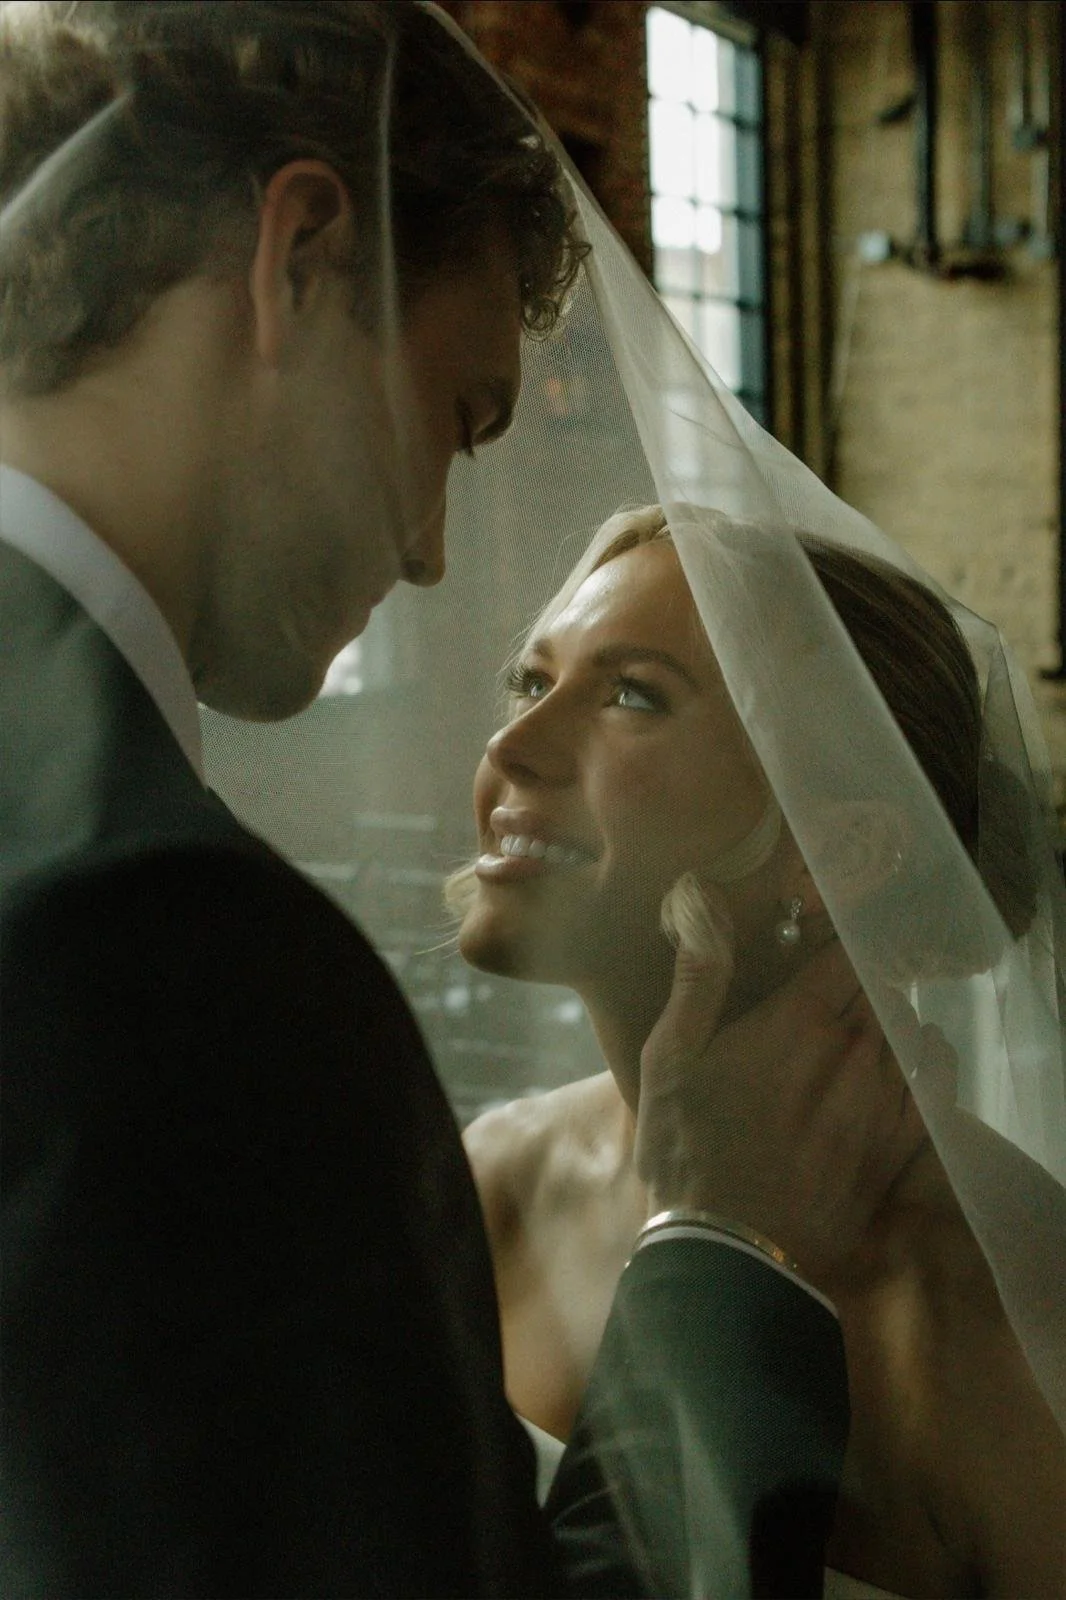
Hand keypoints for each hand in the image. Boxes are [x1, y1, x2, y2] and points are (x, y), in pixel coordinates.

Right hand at [634, 902, 928, 1286]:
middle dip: (857, 982)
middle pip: (878, 989)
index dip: (835, 942)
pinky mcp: (900, 1146)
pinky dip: (931, 1059)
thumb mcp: (671, 1059)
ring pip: (908, 1030)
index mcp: (798, 1022)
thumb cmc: (688, 1150)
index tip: (819, 947)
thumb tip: (700, 901)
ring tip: (864, 1025)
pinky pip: (938, 1083)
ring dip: (889, 1019)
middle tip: (832, 990)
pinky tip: (916, 1056)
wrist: (728, 1251)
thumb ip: (698, 977)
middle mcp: (854, 1052)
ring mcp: (884, 1101)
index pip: (845, 953)